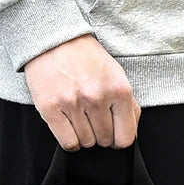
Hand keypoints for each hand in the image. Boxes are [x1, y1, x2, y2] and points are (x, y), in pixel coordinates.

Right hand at [24, 34, 140, 150]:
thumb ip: (129, 106)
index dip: (118, 140)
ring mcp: (73, 103)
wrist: (55, 41)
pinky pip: (69, 143)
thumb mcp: (116, 76)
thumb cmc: (87, 60)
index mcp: (118, 90)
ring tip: (79, 115)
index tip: (112, 133)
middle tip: (91, 116)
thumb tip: (132, 135)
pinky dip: (70, 139)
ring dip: (84, 135)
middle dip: (100, 134)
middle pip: (104, 141)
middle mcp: (96, 97)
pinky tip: (69, 125)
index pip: (125, 138)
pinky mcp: (51, 109)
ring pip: (86, 143)